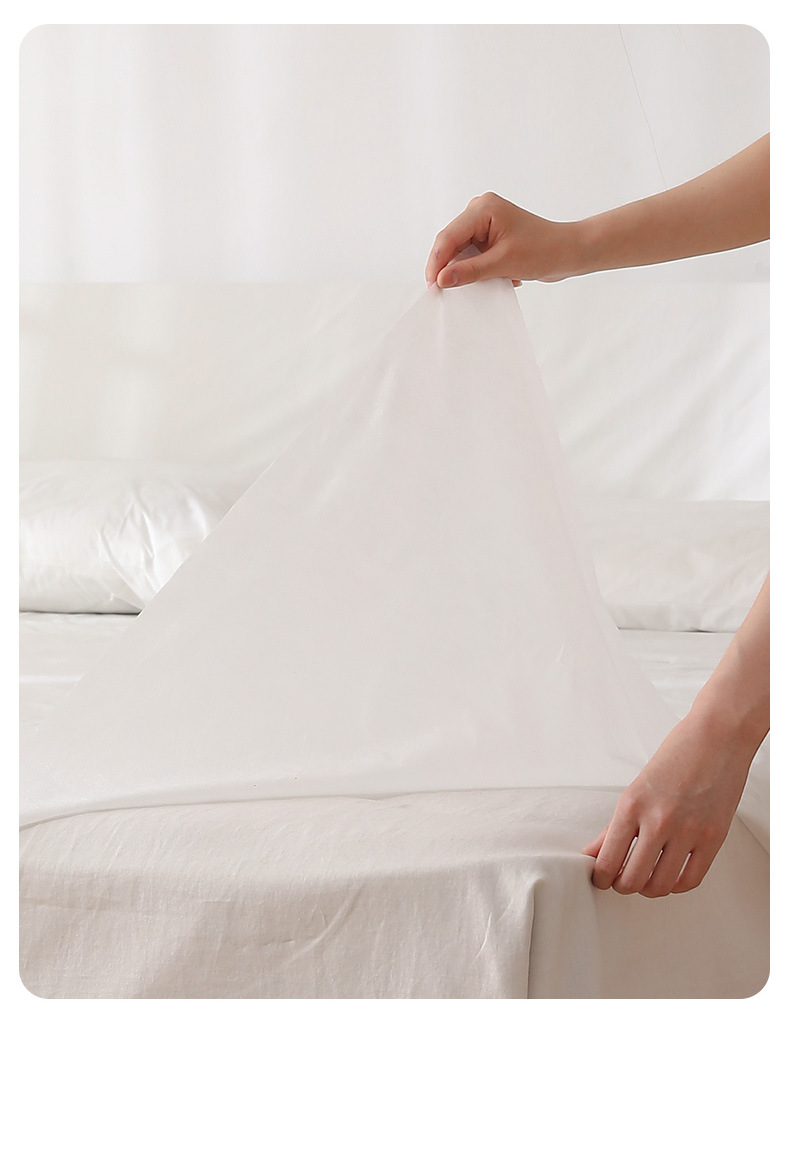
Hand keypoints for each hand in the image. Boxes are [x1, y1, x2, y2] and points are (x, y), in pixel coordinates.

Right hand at [425, 192, 581, 288]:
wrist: (568, 252)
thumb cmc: (544, 250)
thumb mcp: (503, 264)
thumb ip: (470, 271)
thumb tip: (442, 279)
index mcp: (483, 208)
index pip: (448, 236)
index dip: (437, 262)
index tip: (432, 286)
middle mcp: (481, 210)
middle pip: (451, 242)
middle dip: (447, 267)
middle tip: (440, 293)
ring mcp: (485, 222)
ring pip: (460, 250)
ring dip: (464, 270)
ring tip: (470, 287)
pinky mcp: (490, 235)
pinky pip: (471, 254)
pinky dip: (475, 269)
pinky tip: (491, 279)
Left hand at [582, 709, 755, 897]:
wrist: (717, 737)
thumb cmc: (677, 755)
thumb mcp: (636, 788)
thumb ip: (615, 825)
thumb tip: (594, 852)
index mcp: (632, 805)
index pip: (608, 860)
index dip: (601, 877)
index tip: (601, 878)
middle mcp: (658, 820)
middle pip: (632, 879)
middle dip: (622, 885)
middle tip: (621, 880)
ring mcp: (688, 830)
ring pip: (660, 885)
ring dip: (648, 889)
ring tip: (645, 879)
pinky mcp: (713, 838)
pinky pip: (690, 879)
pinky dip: (676, 886)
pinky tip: (670, 876)